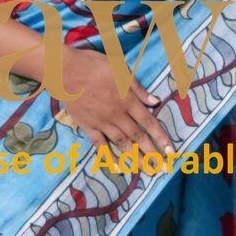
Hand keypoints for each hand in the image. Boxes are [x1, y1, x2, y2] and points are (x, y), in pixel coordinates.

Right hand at [54, 45, 175, 157]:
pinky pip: (100, 145)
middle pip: (138, 137)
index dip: (161, 137)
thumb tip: (156, 101)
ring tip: (148, 170)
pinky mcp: (87, 126)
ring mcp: (101, 122)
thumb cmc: (94, 65)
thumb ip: (138, 88)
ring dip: (136, 158)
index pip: (149, 122)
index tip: (171, 151)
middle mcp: (117, 115)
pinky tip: (119, 168)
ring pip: (122, 144)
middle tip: (164, 168)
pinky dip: (109, 157)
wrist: (64, 70)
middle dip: (153, 153)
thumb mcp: (120, 69)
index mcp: (127, 100)